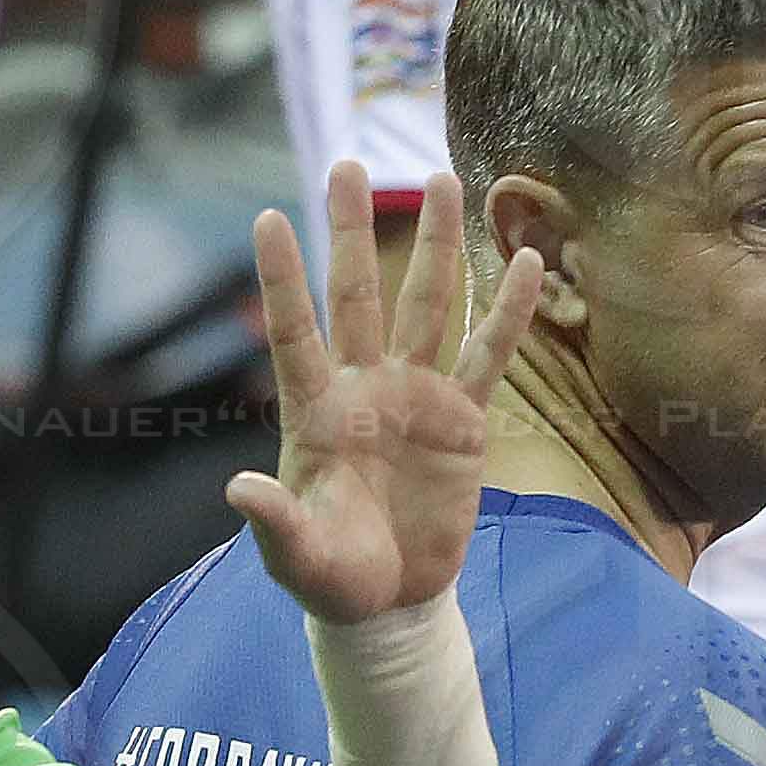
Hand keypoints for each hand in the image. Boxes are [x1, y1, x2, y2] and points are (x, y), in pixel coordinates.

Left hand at [229, 159, 522, 628]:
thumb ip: (274, 520)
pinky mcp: (462, 420)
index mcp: (314, 411)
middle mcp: (363, 386)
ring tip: (443, 180)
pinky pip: (489, 357)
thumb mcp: (297, 554)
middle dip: (353, 231)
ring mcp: (415, 395)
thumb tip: (238, 487)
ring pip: (427, 305)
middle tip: (346, 163)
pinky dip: (508, 314)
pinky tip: (528, 264)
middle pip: (357, 294)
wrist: (390, 601)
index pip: (294, 332)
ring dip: (436, 245)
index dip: (283, 279)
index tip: (269, 217)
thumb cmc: (332, 576)